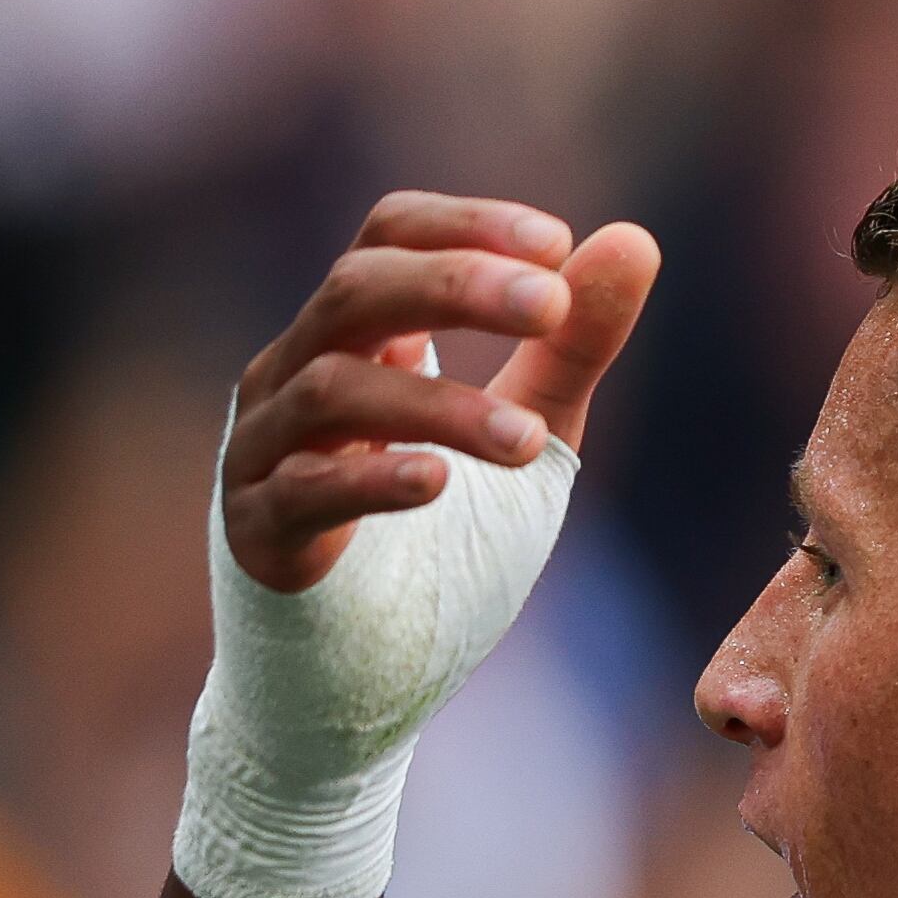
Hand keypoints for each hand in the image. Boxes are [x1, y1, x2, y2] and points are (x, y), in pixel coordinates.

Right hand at [226, 194, 659, 592]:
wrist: (367, 672)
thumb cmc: (444, 542)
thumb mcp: (528, 435)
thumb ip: (570, 348)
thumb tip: (636, 239)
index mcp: (357, 338)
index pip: (389, 237)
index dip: (465, 225)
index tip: (557, 243)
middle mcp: (295, 374)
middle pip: (356, 291)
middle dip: (457, 286)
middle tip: (551, 303)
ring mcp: (266, 450)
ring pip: (334, 389)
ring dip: (441, 404)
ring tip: (530, 439)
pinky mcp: (261, 534)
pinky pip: (303, 491)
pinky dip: (372, 481)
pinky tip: (437, 481)